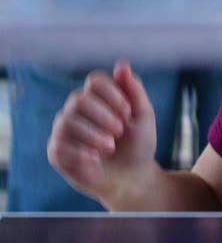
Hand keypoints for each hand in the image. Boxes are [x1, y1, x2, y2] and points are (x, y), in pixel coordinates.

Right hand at [47, 61, 157, 206]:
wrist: (133, 177)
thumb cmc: (138, 144)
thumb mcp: (144, 116)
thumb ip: (134, 91)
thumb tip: (122, 65)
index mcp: (98, 98)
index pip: (94, 81)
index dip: (112, 94)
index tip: (128, 112)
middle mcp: (76, 110)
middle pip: (79, 100)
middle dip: (104, 116)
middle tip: (120, 131)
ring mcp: (64, 130)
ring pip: (67, 122)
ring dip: (94, 135)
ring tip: (110, 146)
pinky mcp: (57, 152)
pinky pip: (59, 146)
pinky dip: (81, 152)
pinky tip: (95, 159)